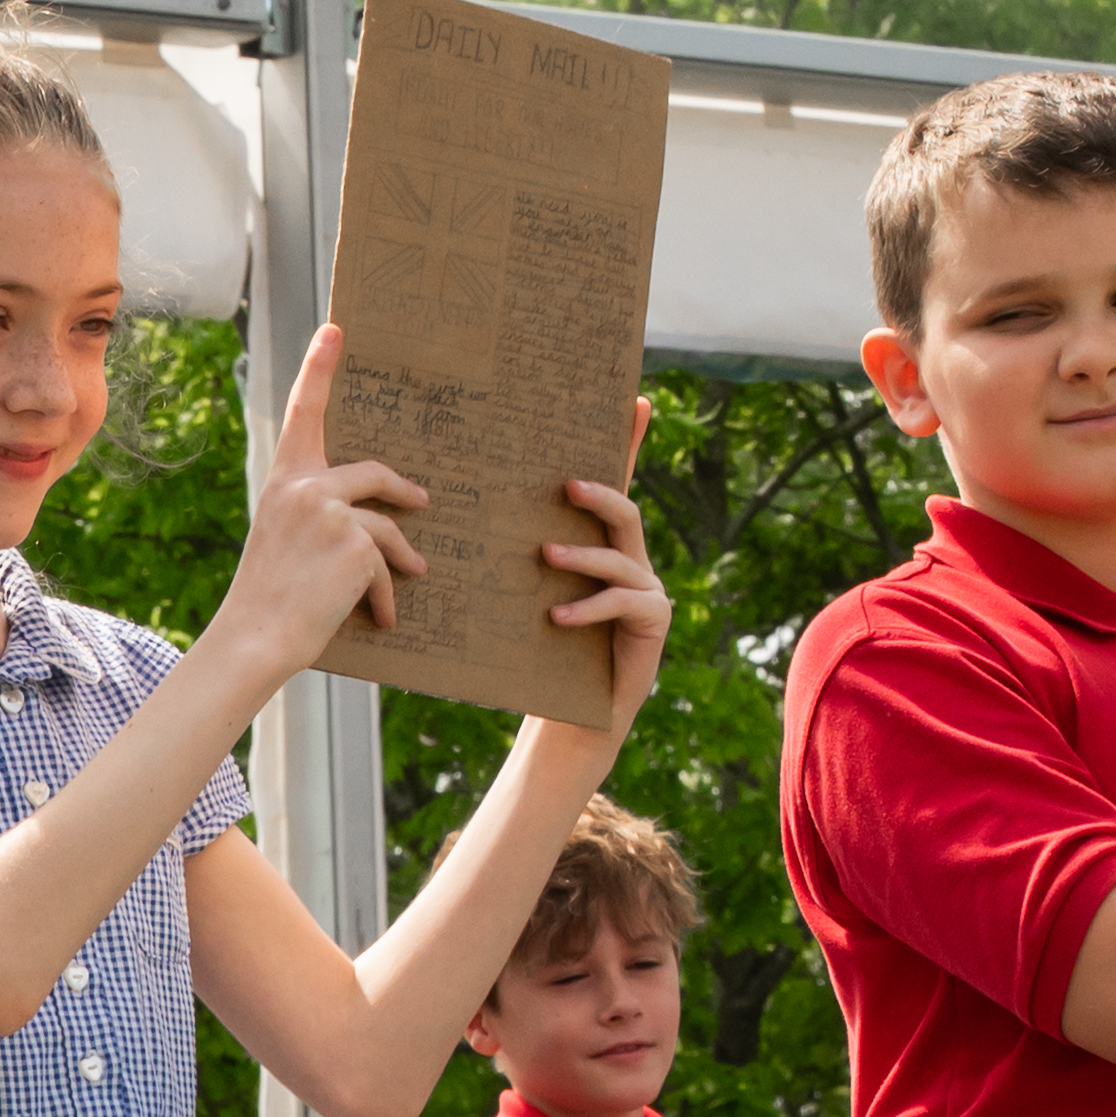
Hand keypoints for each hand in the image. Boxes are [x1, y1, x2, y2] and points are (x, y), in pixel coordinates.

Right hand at [206, 324, 432, 668]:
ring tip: (415, 575)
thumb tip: (372, 520)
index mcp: (284, 480)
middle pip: (373, 473)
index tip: (334, 328)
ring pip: (387, 527)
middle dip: (402, 491)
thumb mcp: (283, 540)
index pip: (304, 412)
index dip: (319, 368)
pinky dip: (385, 595)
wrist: (256, 636)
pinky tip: (383, 618)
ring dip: (403, 557)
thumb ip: (316, 517)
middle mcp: (305, 487)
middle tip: (422, 501)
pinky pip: (385, 565)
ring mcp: (331, 512)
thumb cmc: (267, 596)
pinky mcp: (356, 544)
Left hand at [541, 401, 672, 736]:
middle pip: (625, 510)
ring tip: (544, 557)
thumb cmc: (541, 654)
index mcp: (603, 546)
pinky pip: (624, 602)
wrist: (570, 715)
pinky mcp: (654, 621)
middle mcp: (632, 560)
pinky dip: (588, 607)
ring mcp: (648, 589)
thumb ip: (514, 560)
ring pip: (620, 556)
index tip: (636, 401)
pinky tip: (556, 618)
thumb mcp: (523, 599)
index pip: (617, 485)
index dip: (630, 444)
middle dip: (599, 493)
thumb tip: (461, 518)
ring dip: (581, 555)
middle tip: (563, 486)